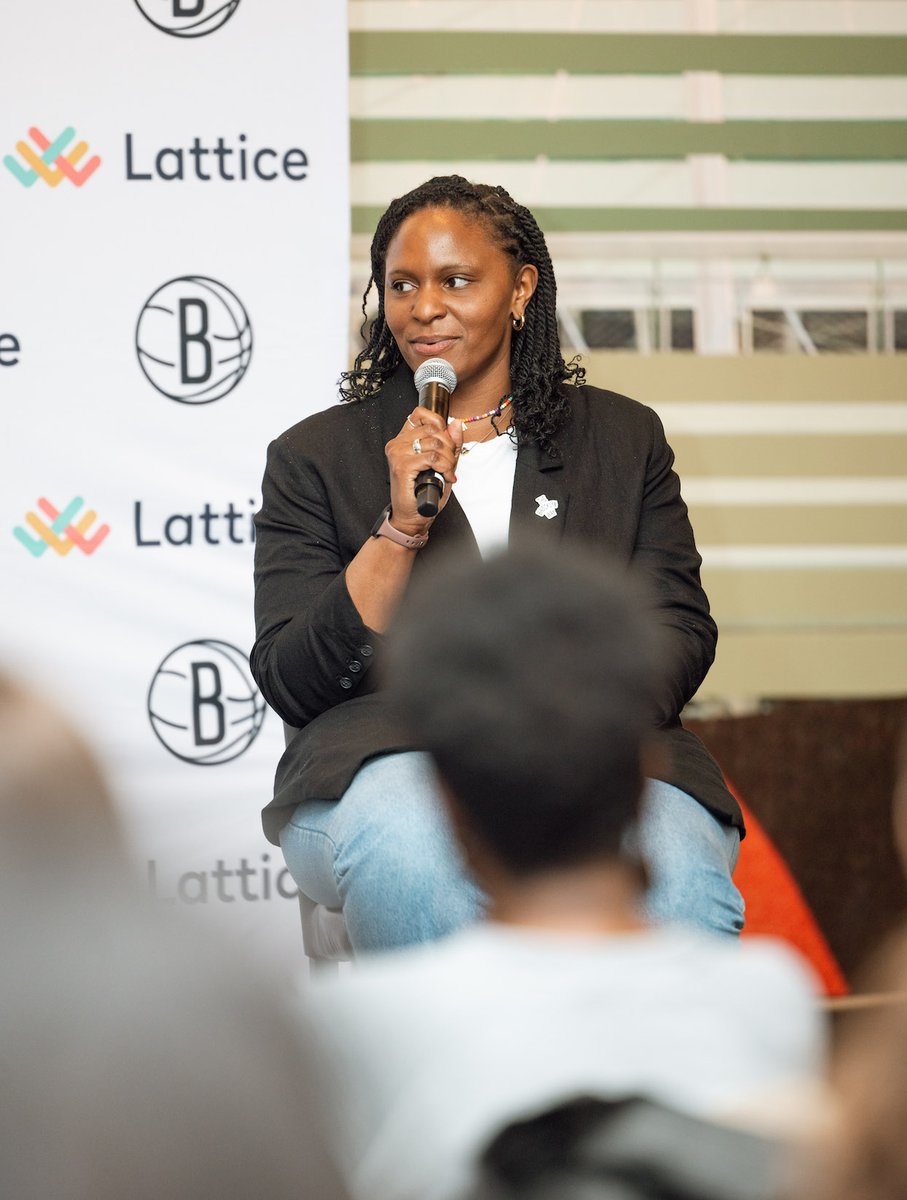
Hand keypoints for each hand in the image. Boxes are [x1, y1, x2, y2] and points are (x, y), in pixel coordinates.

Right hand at [384, 406, 462, 535]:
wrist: (412, 516)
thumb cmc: (423, 492)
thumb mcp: (442, 463)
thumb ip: (450, 443)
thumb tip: (456, 424)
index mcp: (404, 439)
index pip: (420, 414)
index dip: (438, 422)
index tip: (445, 440)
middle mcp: (397, 444)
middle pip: (433, 429)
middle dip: (449, 447)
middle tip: (449, 463)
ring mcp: (398, 454)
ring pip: (435, 443)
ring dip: (448, 460)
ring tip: (447, 471)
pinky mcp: (402, 467)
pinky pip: (432, 458)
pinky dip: (444, 467)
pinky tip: (445, 476)